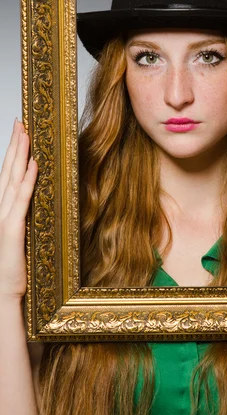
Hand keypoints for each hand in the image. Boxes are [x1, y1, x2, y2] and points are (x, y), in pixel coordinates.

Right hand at [0, 119, 37, 299]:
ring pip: (12, 179)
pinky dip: (27, 180)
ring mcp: (3, 218)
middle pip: (7, 170)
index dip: (12, 152)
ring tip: (26, 133)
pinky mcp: (11, 229)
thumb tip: (35, 195)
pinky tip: (33, 164)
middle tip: (20, 121)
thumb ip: (22, 215)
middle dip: (14, 144)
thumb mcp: (19, 235)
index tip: (19, 132)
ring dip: (19, 155)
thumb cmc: (13, 266)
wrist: (4, 292)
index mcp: (1, 209)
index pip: (6, 174)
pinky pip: (21, 199)